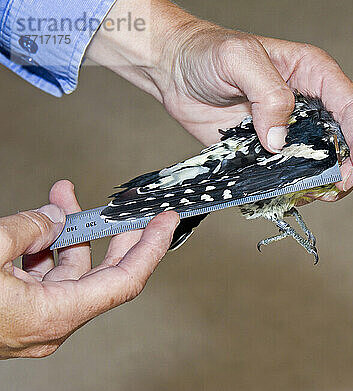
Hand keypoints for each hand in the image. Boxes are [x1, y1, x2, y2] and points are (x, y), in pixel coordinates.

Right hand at [0, 180, 178, 358]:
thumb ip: (29, 228)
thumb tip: (53, 215)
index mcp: (55, 316)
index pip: (126, 280)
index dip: (151, 248)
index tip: (165, 223)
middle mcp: (51, 323)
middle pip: (100, 273)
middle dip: (110, 233)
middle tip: (123, 208)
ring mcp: (33, 320)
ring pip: (67, 270)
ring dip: (67, 232)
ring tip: (59, 198)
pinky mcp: (16, 312)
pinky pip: (42, 276)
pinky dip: (43, 247)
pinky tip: (36, 225)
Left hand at [86, 0, 352, 193]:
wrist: (175, 72)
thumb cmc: (207, 52)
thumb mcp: (238, 59)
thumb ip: (267, 93)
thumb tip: (279, 139)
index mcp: (313, 73)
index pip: (351, 107)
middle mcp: (309, 103)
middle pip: (347, 139)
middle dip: (352, 166)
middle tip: (341, 187)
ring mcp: (291, 129)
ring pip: (324, 161)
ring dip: (326, 181)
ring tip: (316, 192)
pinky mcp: (271, 150)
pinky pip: (294, 173)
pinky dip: (298, 188)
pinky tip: (293, 193)